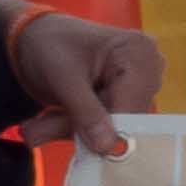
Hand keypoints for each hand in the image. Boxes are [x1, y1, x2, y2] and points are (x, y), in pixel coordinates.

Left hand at [8, 12, 160, 158]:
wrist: (37, 36)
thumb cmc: (49, 44)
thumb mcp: (61, 77)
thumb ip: (84, 112)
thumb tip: (107, 147)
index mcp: (139, 53)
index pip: (134, 105)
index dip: (109, 130)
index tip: (80, 148)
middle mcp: (149, 69)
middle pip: (125, 118)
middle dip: (81, 128)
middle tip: (36, 131)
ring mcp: (139, 85)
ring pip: (113, 126)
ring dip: (73, 129)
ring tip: (39, 124)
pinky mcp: (125, 98)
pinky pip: (107, 125)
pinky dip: (76, 127)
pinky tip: (54, 117)